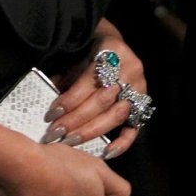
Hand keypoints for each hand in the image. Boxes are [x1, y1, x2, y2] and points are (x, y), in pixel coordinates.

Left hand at [44, 20, 148, 159]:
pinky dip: (123, 142)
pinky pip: (135, 126)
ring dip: (91, 131)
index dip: (70, 100)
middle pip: (103, 101)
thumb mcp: (78, 57)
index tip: (51, 114)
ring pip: (116, 115)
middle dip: (76, 120)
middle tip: (56, 133)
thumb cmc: (91, 51)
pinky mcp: (143, 103)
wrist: (113, 43)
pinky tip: (107, 153)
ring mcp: (140, 87)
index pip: (90, 82)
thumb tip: (52, 108)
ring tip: (70, 141)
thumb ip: (67, 79)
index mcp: (113, 51)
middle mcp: (130, 69)